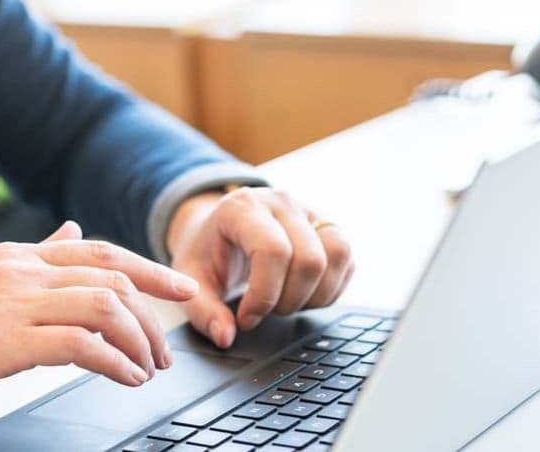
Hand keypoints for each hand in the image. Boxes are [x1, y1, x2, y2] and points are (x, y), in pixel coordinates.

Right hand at [0, 222, 198, 422]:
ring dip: (138, 341)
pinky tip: (124, 378)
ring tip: (146, 368)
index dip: (150, 270)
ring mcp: (12, 305)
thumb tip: (73, 230)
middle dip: (152, 316)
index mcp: (17, 257)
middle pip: (112, 280)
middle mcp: (19, 272)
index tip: (183, 290)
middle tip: (164, 351)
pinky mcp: (4, 343)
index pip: (101, 253)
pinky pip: (80, 347)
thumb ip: (35, 258)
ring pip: (103, 308)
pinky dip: (113, 362)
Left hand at [168, 187, 353, 348]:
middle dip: (290, 301)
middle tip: (266, 311)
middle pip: (310, 260)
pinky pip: (347, 261)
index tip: (247, 318)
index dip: (264, 295)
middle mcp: (281, 202)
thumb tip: (225, 336)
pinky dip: (330, 290)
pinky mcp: (328, 227)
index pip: (273, 251)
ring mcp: (309, 211)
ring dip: (315, 295)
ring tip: (286, 302)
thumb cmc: (206, 252)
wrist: (218, 228)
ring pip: (338, 256)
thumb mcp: (191, 278)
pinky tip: (302, 295)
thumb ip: (203, 310)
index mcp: (243, 207)